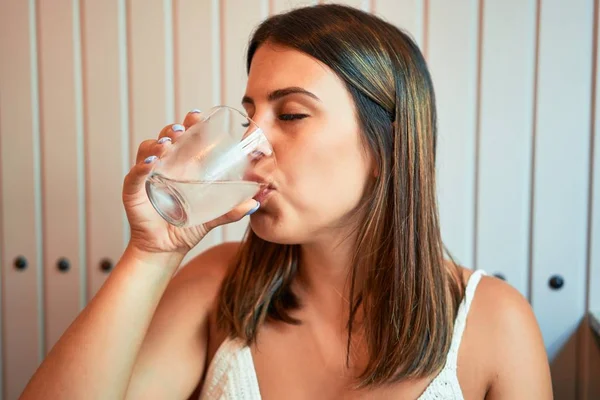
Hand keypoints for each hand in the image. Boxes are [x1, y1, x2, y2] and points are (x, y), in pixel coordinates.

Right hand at [122, 110, 259, 256]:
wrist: (166, 250)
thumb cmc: (187, 227)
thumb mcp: (213, 217)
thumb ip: (231, 211)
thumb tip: (255, 203)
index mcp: (185, 167)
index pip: (186, 138)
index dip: (191, 124)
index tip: (198, 115)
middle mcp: (166, 166)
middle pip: (166, 137)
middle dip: (174, 130)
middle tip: (182, 129)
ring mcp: (148, 176)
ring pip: (148, 149)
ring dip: (157, 145)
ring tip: (167, 145)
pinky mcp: (134, 190)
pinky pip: (135, 175)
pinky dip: (141, 167)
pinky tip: (150, 163)